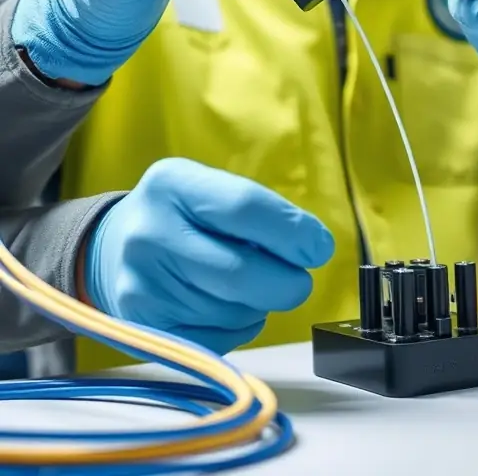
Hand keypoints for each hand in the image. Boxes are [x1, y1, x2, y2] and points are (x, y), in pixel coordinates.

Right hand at [83, 158, 334, 355]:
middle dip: (287, 282)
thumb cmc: (182, 215)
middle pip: (241, 272)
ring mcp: (142, 285)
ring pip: (232, 310)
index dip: (293, 232)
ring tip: (248, 285)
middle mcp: (150, 233)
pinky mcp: (145, 327)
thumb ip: (260, 212)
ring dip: (259, 304)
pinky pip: (217, 338)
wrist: (112, 249)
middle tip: (299, 281)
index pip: (245, 208)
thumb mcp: (210, 190)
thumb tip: (314, 247)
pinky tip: (228, 307)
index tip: (320, 247)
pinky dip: (239, 326)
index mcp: (173, 184)